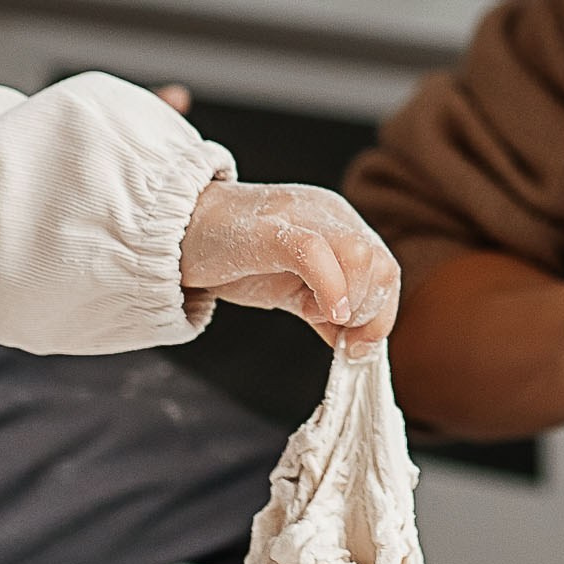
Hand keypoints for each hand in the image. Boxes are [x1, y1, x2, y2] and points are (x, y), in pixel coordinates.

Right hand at [178, 179, 399, 358]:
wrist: (178, 232)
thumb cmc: (234, 259)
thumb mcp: (291, 288)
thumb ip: (324, 311)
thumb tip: (354, 348)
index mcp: (339, 225)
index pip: (385, 268)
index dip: (382, 314)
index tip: (357, 348)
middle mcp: (329, 215)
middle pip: (381, 264)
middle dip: (368, 311)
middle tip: (336, 332)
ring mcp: (301, 217)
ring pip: (360, 256)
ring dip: (350, 301)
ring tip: (317, 315)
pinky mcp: (270, 229)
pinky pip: (315, 252)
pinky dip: (330, 288)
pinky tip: (318, 311)